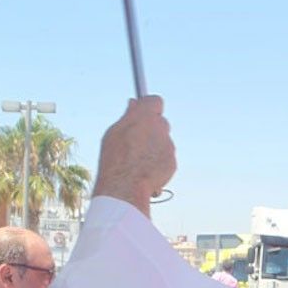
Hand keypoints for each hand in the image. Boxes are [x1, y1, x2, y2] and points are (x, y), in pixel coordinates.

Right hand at [93, 96, 174, 217]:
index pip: (155, 101)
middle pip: (160, 122)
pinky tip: (144, 173)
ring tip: (137, 162)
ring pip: (163, 143)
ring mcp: (169, 146)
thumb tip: (134, 104)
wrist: (126, 187)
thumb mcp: (114, 133)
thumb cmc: (115, 159)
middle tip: (137, 140)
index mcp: (145, 116)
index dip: (148, 106)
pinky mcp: (173, 162)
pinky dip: (158, 164)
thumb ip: (128, 117)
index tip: (142, 111)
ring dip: (154, 149)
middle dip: (152, 129)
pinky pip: (165, 159)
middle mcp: (161, 128)